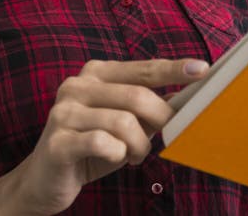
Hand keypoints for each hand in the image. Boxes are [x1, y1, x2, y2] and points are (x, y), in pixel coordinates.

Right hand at [8, 57, 210, 215]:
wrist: (45, 179)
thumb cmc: (93, 146)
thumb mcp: (126, 122)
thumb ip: (150, 106)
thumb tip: (185, 98)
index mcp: (96, 73)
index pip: (144, 68)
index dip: (174, 69)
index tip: (202, 69)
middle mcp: (77, 85)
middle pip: (137, 96)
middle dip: (160, 119)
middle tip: (165, 135)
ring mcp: (64, 112)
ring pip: (124, 123)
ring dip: (139, 145)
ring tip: (135, 154)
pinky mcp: (57, 141)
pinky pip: (104, 144)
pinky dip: (118, 154)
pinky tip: (115, 157)